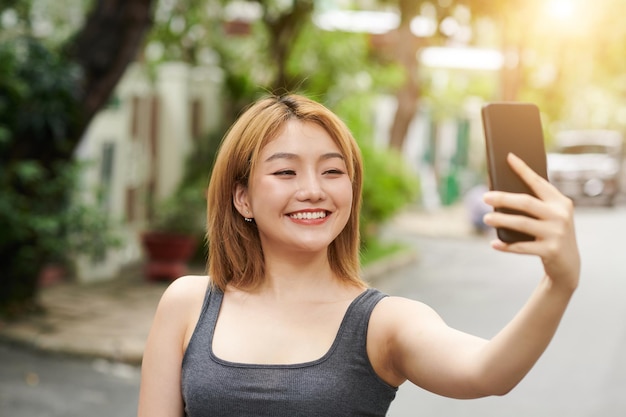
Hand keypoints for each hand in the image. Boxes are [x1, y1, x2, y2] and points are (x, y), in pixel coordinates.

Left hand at [482, 153, 579, 291]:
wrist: (568, 265)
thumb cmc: (551, 234)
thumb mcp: (549, 217)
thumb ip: (533, 205)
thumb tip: (500, 193)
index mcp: (560, 202)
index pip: (538, 182)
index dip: (523, 169)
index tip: (508, 157)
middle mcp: (560, 215)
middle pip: (526, 202)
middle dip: (503, 198)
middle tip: (484, 197)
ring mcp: (556, 233)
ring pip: (522, 223)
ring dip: (501, 220)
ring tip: (486, 218)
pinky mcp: (550, 251)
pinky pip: (522, 247)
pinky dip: (506, 245)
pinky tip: (494, 243)